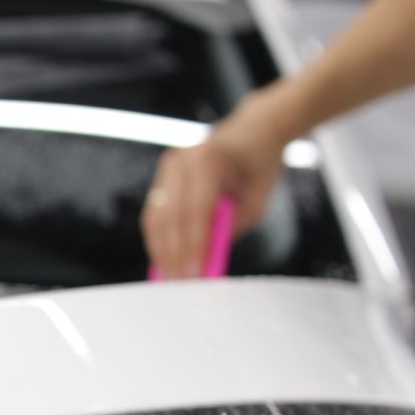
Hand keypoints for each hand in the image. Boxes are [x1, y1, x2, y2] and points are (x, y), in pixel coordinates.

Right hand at [140, 107, 286, 278]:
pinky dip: (158, 238)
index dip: (193, 246)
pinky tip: (164, 259)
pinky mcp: (162, 176)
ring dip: (160, 249)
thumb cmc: (258, 167)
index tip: (194, 275)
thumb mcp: (256, 200)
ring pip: (156, 217)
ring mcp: (168, 166)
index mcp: (209, 160)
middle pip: (170, 216)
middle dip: (173, 254)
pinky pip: (155, 213)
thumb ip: (230, 229)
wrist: (252, 132)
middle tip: (178, 282)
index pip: (195, 211)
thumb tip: (204, 262)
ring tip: (168, 276)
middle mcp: (182, 160)